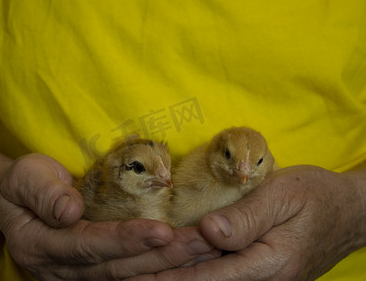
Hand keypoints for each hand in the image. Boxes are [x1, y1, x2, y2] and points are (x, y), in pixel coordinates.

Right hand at [0, 153, 218, 279]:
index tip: (161, 230)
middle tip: (203, 242)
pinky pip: (130, 274)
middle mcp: (60, 270)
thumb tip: (69, 210)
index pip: (89, 245)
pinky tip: (187, 256)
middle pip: (117, 267)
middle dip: (162, 256)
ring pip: (129, 276)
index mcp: (41, 245)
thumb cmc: (23, 183)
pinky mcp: (93, 272)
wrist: (18, 201)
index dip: (125, 240)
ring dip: (169, 264)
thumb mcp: (24, 177)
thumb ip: (43, 192)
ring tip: (206, 249)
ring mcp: (78, 276)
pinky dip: (160, 266)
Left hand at [131, 165, 365, 279]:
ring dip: (176, 277)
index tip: (135, 278)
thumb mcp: (282, 196)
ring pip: (211, 280)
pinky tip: (175, 268)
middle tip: (124, 278)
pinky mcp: (262, 272)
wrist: (349, 210)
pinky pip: (222, 274)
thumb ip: (246, 217)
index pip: (207, 275)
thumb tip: (207, 232)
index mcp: (268, 262)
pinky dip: (195, 272)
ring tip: (141, 276)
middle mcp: (264, 279)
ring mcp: (264, 278)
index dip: (168, 277)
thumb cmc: (316, 196)